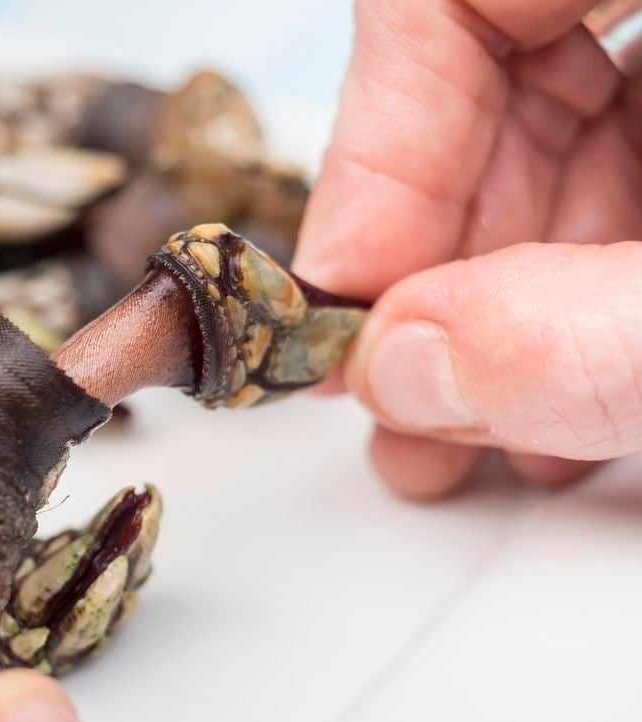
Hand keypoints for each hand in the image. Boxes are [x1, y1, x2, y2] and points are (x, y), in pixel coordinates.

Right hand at [294, 0, 641, 498]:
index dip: (371, 149)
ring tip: (471, 420)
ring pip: (541, 128)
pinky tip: (548, 378)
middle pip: (482, 72)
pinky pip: (608, 159)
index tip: (343, 290)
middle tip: (399, 383)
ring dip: (490, 289)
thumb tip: (414, 367)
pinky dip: (566, 280)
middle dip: (430, 253)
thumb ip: (596, 335)